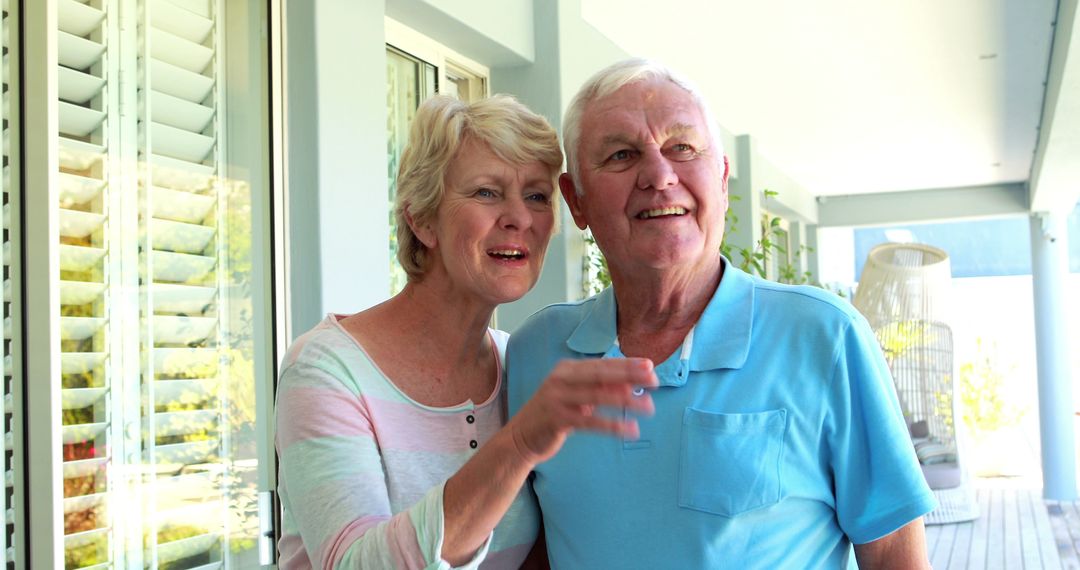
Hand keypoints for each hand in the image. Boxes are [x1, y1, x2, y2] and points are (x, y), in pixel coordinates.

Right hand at [507, 358, 657, 465]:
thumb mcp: (576, 397)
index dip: (627, 364)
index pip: (602, 364)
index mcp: (567, 369)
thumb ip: (599, 390)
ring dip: (626, 402)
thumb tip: (630, 387)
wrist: (522, 437)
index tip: (650, 366)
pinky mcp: (557, 419)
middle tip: (654, 380)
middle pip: (601, 375)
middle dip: (629, 376)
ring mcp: (557, 398)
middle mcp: (561, 379)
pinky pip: (590, 422)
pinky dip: (612, 426)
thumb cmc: (555, 414)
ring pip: (598, 396)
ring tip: (649, 408)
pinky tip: (630, 430)